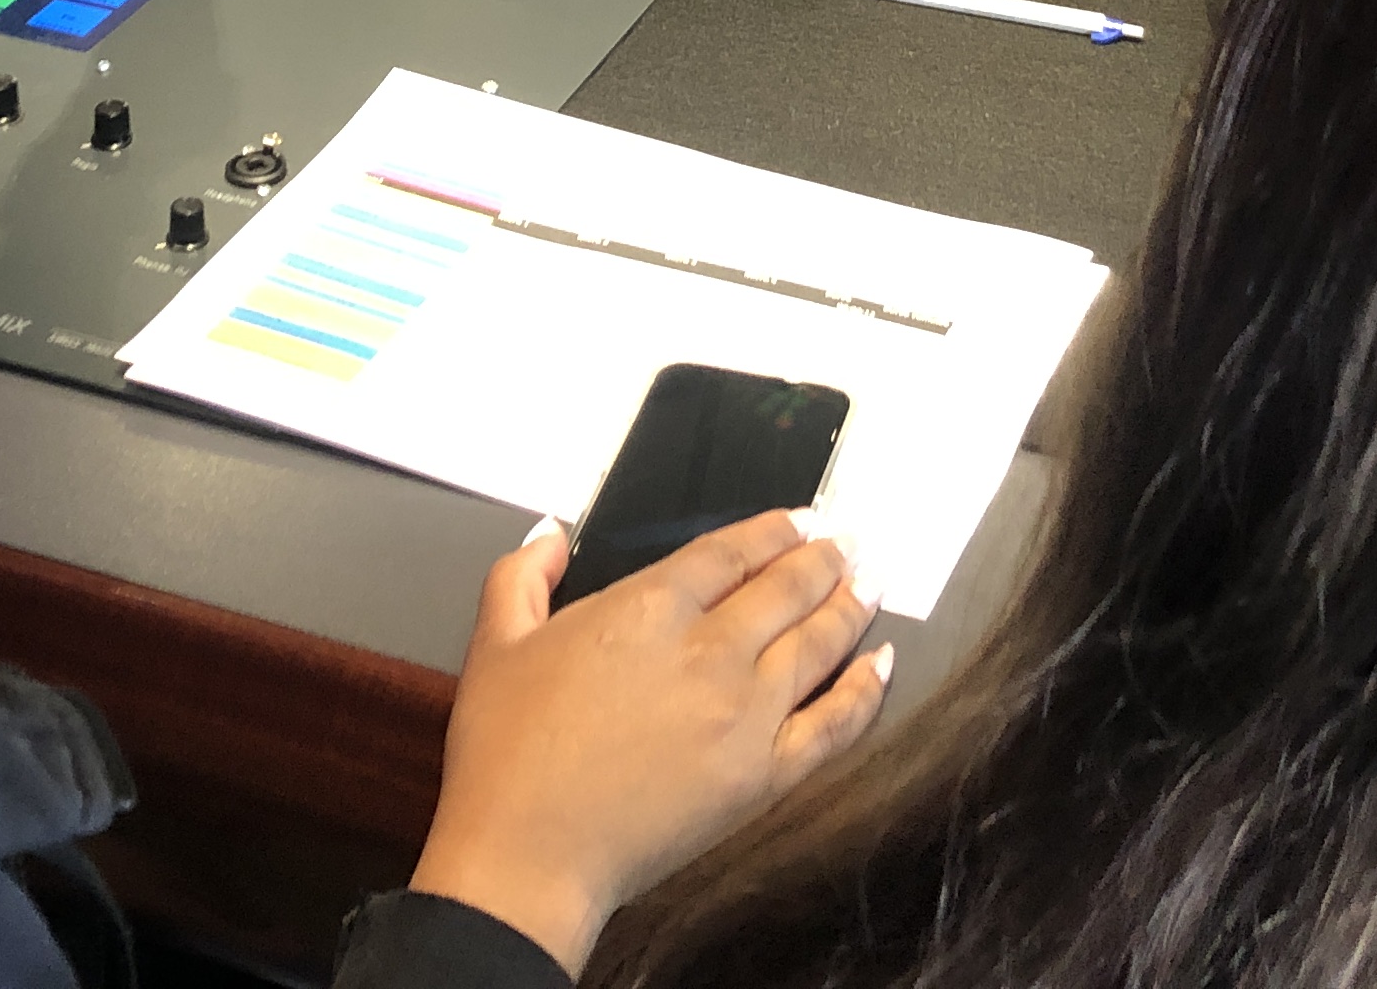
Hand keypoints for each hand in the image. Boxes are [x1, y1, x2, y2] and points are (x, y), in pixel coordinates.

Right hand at [408, 513, 886, 974]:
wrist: (528, 855)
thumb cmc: (506, 757)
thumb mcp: (495, 643)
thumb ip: (522, 576)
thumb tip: (550, 535)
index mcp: (648, 608)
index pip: (731, 551)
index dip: (774, 529)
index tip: (798, 520)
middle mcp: (709, 650)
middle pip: (787, 588)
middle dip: (825, 559)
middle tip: (847, 543)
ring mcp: (745, 714)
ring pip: (819, 643)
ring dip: (851, 606)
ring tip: (870, 585)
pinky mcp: (764, 776)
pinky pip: (835, 722)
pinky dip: (865, 689)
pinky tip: (880, 665)